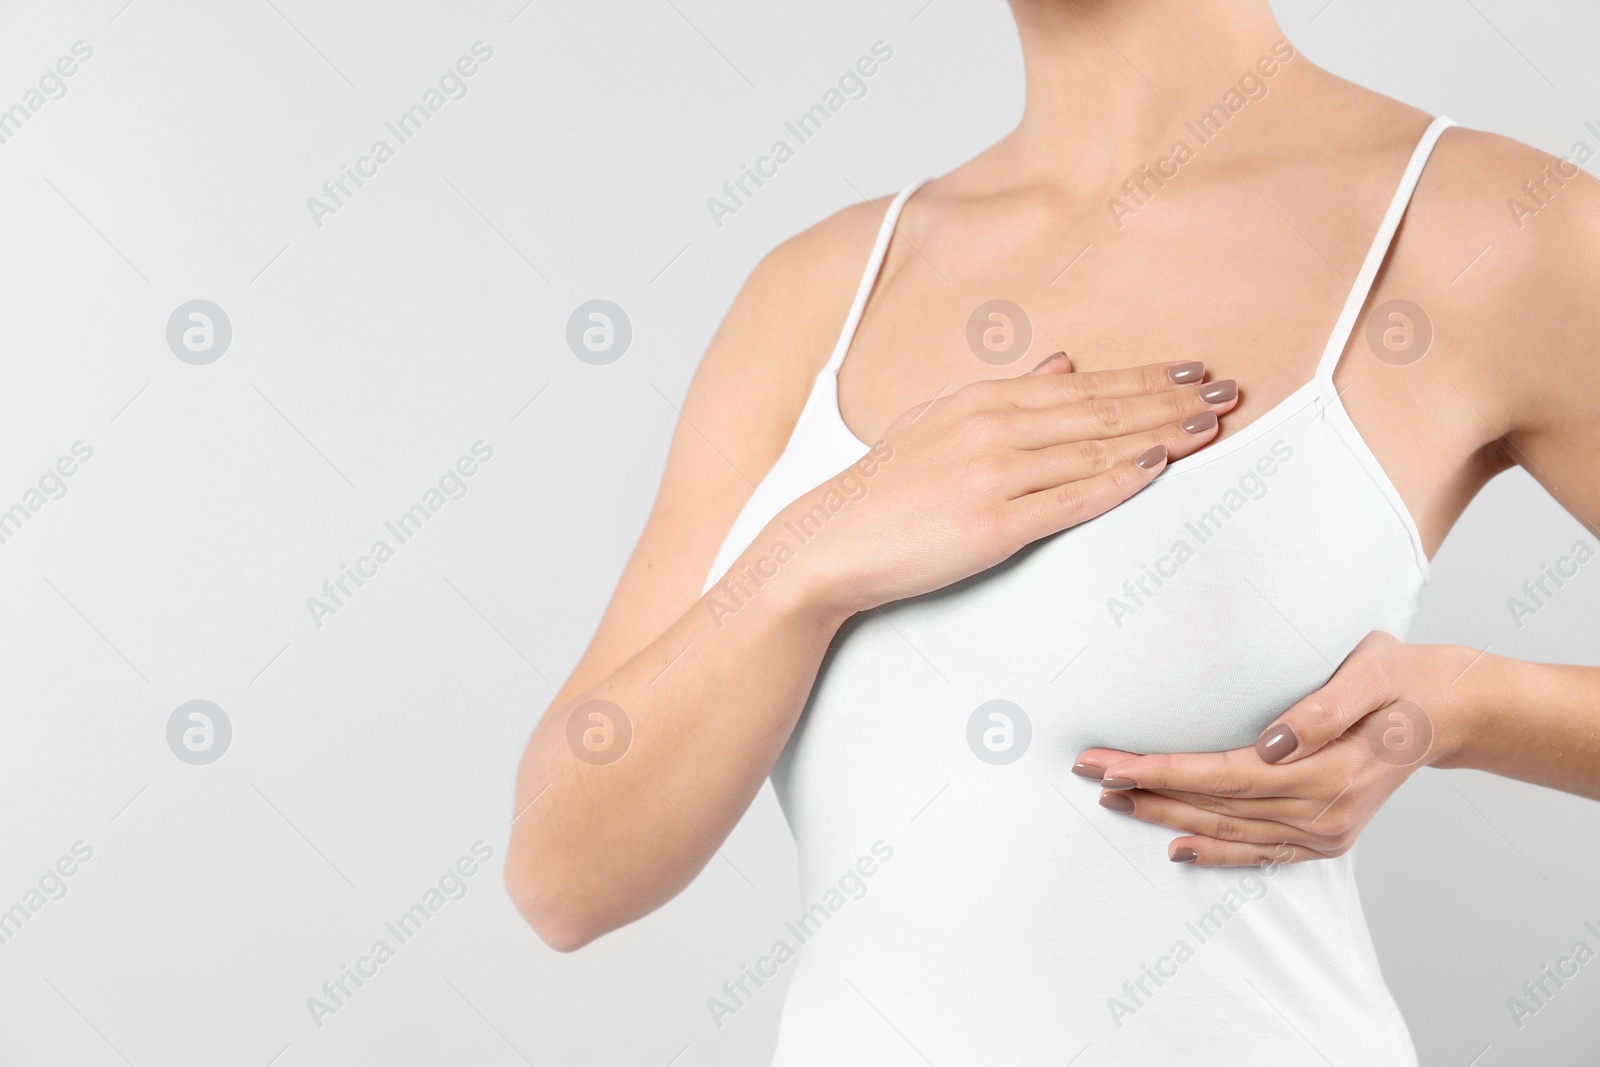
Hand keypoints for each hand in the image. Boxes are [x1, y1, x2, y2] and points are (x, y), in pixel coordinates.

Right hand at [781, 353, 1239, 615]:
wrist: (830, 544)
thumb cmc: (885, 489)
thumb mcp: (939, 422)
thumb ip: (1006, 393)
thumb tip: (1061, 363)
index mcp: (982, 399)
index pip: (1083, 385)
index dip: (1146, 376)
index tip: (1195, 369)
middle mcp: (992, 428)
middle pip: (1101, 410)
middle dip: (1170, 399)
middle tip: (1227, 392)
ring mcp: (993, 476)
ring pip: (1095, 449)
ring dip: (1158, 435)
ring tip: (1209, 425)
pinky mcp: (991, 526)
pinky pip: (1069, 500)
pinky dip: (1117, 482)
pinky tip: (1155, 469)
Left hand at [1075, 632, 1461, 865]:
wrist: (1445, 713)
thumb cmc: (1399, 678)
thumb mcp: (1372, 672)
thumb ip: (1323, 708)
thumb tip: (1272, 744)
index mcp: (1326, 773)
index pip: (1221, 775)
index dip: (1161, 771)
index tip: (1108, 763)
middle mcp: (1322, 813)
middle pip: (1213, 807)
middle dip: (1145, 791)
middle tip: (1087, 773)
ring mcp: (1324, 833)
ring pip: (1228, 833)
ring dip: (1166, 819)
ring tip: (1113, 800)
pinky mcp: (1326, 839)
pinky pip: (1259, 854)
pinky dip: (1215, 854)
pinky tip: (1176, 849)